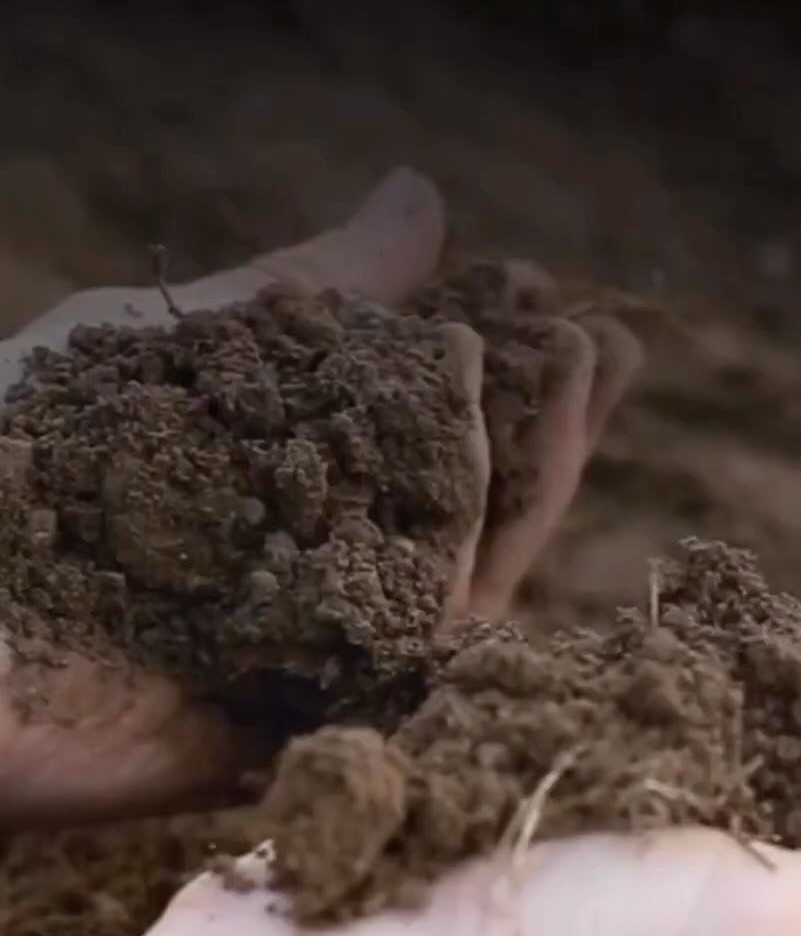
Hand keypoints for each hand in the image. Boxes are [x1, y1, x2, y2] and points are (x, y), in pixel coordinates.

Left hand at [0, 170, 638, 825]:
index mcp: (282, 479)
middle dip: (543, 423)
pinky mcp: (283, 737)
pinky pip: (402, 674)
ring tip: (579, 375)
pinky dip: (459, 588)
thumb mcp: (163, 346)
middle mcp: (305, 568)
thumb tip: (430, 197)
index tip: (543, 278)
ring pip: (453, 585)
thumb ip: (303, 294)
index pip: (416, 421)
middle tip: (605, 339)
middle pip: (458, 507)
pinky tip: (502, 497)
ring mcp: (300, 656)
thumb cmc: (2, 455)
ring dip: (530, 483)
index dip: (488, 351)